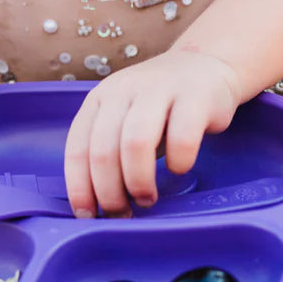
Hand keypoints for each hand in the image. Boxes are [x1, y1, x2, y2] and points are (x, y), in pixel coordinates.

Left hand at [64, 48, 241, 216]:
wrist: (205, 65)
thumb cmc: (160, 108)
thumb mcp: (125, 120)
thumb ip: (110, 154)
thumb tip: (98, 207)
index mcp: (100, 100)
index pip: (78, 148)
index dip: (80, 187)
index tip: (88, 216)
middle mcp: (124, 91)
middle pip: (104, 150)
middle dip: (110, 192)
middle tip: (122, 213)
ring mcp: (159, 90)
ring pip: (136, 142)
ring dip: (138, 181)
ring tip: (146, 199)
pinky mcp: (195, 97)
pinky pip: (182, 138)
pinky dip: (178, 162)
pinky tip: (179, 168)